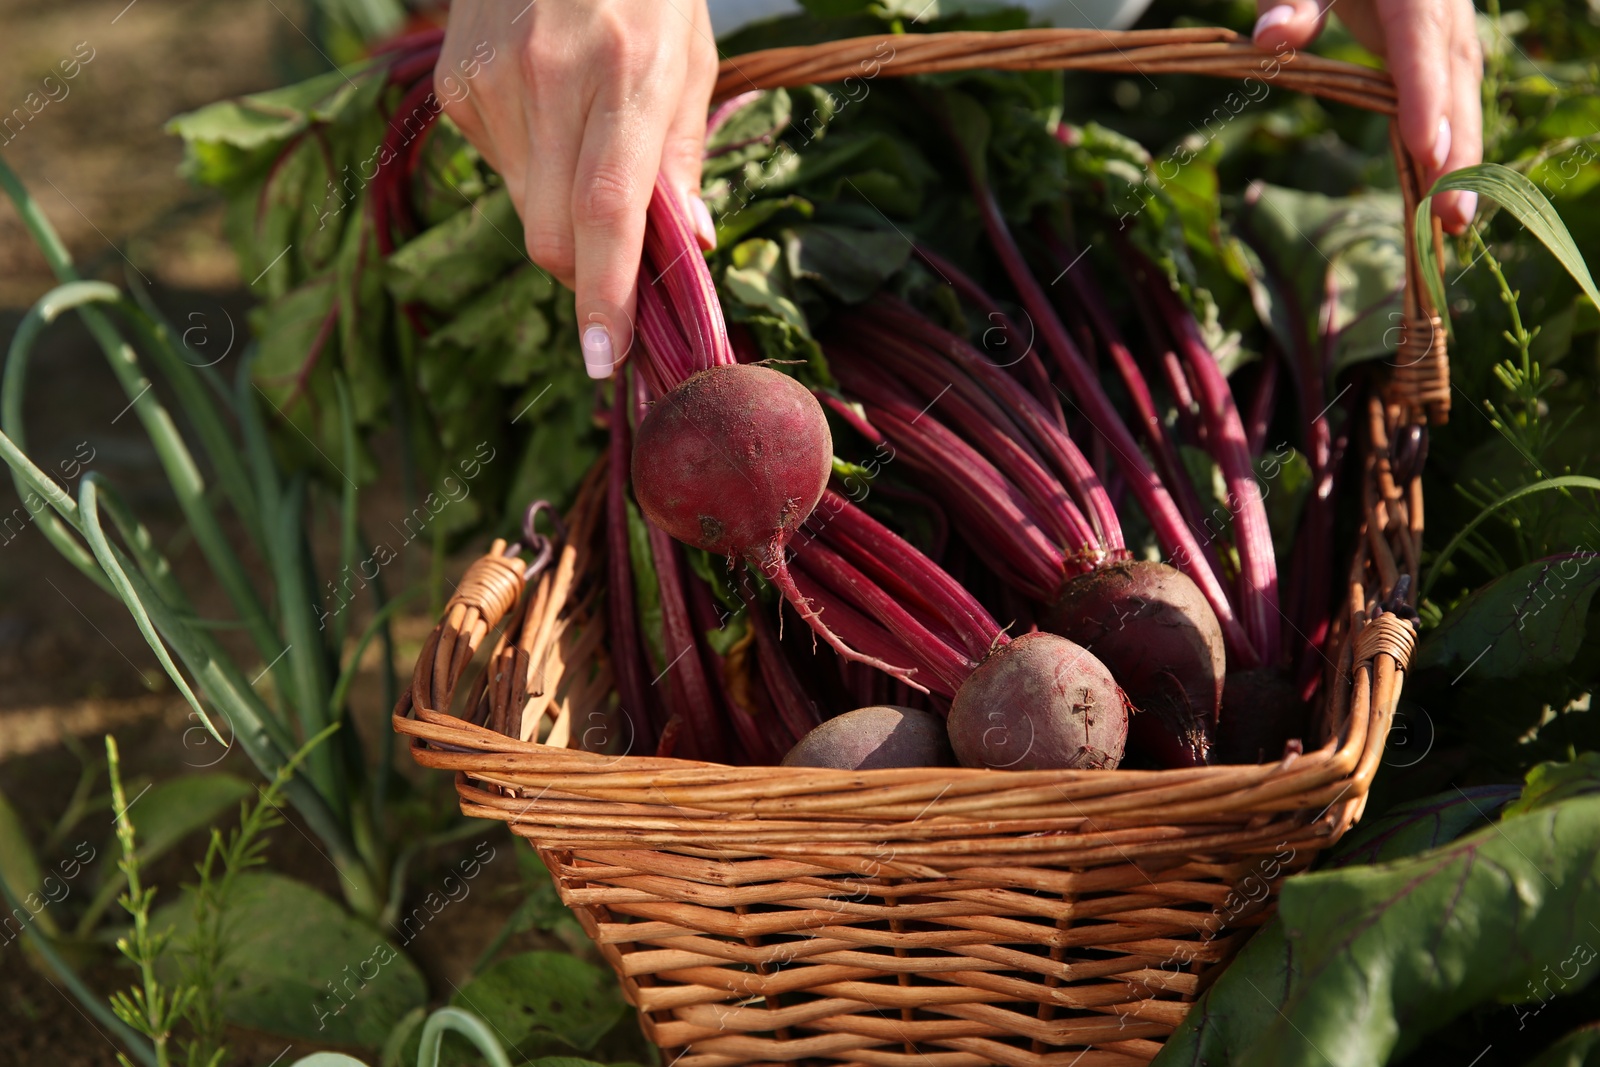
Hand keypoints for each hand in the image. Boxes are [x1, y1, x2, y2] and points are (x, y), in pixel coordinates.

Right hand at [437, 0, 718, 377]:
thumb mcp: (690, 57)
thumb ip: (682, 159)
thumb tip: (685, 250)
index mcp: (626, 73)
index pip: (608, 211)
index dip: (605, 294)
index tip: (605, 355)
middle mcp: (549, 79)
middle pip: (553, 236)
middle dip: (587, 272)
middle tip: (621, 258)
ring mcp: (490, 82)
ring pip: (526, 211)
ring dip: (562, 208)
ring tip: (584, 130)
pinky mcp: (454, 87)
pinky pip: (499, 171)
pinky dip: (531, 168)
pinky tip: (547, 107)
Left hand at [1252, 0, 1481, 233]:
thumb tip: (1271, 39)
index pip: (1421, 35)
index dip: (1426, 92)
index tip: (1425, 147)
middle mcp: (1442, 3)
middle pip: (1455, 74)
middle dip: (1457, 144)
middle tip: (1451, 213)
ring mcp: (1446, 27)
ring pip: (1461, 90)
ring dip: (1460, 155)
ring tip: (1452, 220)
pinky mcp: (1438, 49)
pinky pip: (1449, 96)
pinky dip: (1448, 144)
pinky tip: (1441, 194)